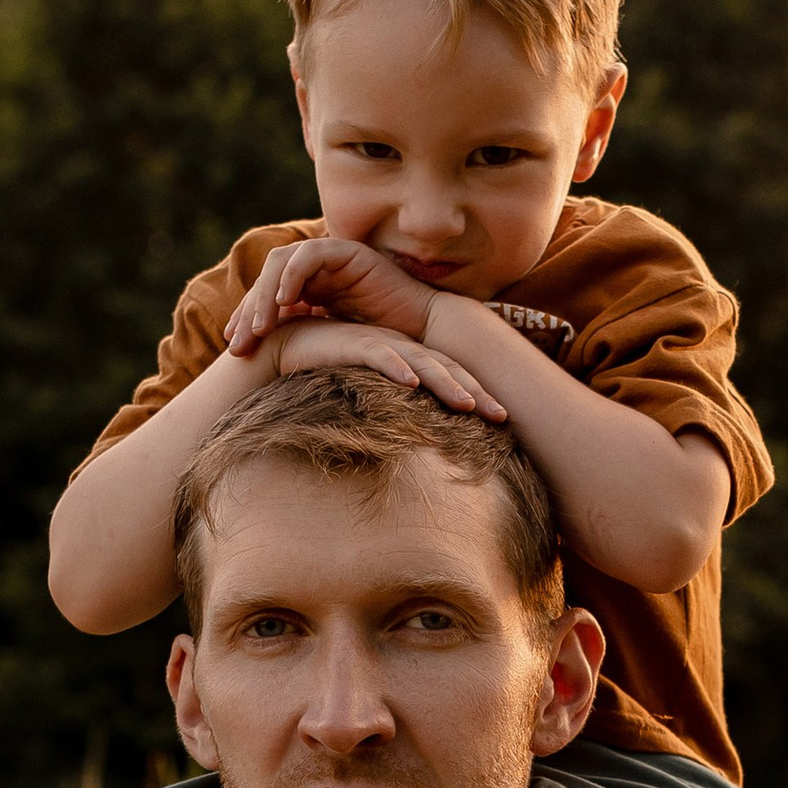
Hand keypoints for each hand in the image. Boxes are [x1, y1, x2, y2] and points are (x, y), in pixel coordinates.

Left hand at [225, 234, 442, 352]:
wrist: (425, 336)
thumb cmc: (384, 351)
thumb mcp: (330, 348)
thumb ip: (302, 346)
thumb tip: (265, 369)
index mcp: (310, 291)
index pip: (265, 297)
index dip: (246, 320)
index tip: (235, 350)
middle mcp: (317, 272)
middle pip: (267, 279)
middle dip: (248, 310)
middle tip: (238, 343)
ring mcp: (331, 259)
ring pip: (281, 263)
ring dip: (265, 295)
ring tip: (258, 327)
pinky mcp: (346, 252)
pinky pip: (309, 255)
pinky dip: (292, 276)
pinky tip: (285, 302)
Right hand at [264, 316, 506, 418]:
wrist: (284, 348)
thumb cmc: (328, 374)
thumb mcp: (367, 393)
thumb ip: (391, 409)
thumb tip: (415, 445)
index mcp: (408, 359)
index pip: (451, 376)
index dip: (478, 396)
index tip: (502, 422)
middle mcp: (400, 349)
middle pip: (447, 370)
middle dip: (476, 393)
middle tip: (503, 417)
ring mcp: (378, 344)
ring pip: (420, 364)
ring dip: (445, 384)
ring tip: (468, 405)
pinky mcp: (351, 342)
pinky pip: (378, 354)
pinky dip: (396, 367)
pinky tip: (412, 383)